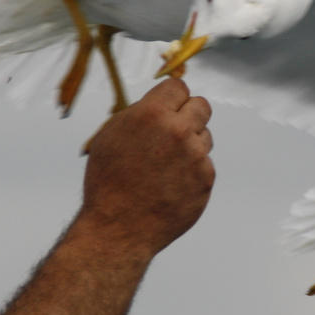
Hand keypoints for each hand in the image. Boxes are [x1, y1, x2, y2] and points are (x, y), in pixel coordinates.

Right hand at [79, 78, 214, 251]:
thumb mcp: (110, 136)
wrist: (119, 228)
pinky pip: (205, 163)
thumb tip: (160, 102)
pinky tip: (172, 184)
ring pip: (205, 135)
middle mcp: (178, 130)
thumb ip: (138, 113)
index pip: (178, 86)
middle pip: (201, 105)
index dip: (171, 97)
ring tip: (165, 165)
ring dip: (191, 143)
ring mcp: (195, 155)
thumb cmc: (108, 183)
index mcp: (151, 114)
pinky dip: (192, 170)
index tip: (167, 106)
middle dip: (188, 114)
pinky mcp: (206, 178)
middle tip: (174, 129)